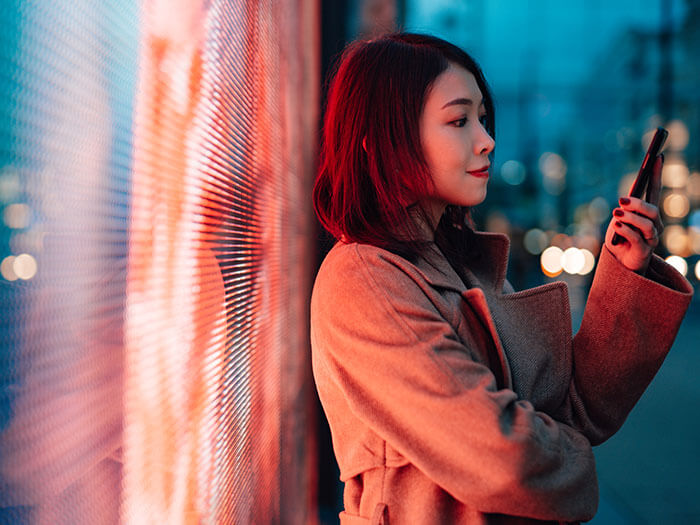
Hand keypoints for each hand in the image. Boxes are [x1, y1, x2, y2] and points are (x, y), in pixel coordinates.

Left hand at [604, 155, 663, 273]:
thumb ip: (623, 212)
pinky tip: (617, 225)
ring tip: (616, 214)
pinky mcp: (645, 250)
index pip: (654, 190)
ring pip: (647, 223)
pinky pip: (637, 238)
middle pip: (652, 208)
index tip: (658, 156)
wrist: (618, 264)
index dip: (657, 174)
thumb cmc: (618, 240)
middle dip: (638, 203)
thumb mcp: (617, 222)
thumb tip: (624, 204)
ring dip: (630, 217)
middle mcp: (654, 224)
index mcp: (647, 214)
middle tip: (621, 200)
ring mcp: (652, 238)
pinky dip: (625, 230)